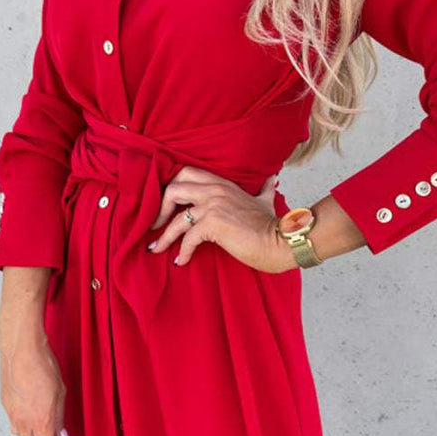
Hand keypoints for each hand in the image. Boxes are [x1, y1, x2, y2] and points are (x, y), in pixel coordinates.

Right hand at [0, 331, 66, 435]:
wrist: (22, 350)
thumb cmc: (42, 365)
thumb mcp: (60, 394)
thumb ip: (60, 419)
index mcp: (40, 420)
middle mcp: (23, 421)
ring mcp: (11, 415)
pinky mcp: (5, 406)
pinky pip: (12, 428)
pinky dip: (20, 435)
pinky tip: (28, 430)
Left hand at [147, 166, 296, 272]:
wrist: (281, 241)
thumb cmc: (272, 225)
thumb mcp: (266, 200)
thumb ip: (264, 189)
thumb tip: (272, 179)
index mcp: (222, 183)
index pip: (186, 173)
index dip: (171, 187)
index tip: (166, 207)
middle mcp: (215, 190)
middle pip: (173, 189)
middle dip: (159, 209)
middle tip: (155, 226)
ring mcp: (213, 206)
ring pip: (176, 219)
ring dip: (163, 237)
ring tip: (155, 249)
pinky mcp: (213, 225)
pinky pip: (188, 239)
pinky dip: (182, 252)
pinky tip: (181, 262)